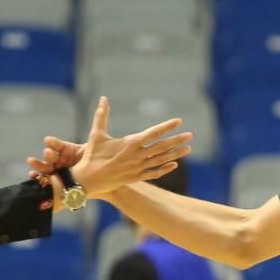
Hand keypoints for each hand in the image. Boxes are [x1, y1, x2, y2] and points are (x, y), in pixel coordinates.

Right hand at [27, 97, 192, 197]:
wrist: (88, 180)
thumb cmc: (92, 155)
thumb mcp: (97, 134)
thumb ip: (102, 115)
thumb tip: (103, 98)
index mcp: (130, 143)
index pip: (153, 133)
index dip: (167, 126)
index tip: (178, 121)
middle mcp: (137, 156)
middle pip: (161, 147)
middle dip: (177, 140)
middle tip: (190, 135)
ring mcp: (137, 168)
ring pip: (160, 160)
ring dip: (175, 154)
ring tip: (188, 149)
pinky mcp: (135, 178)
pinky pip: (154, 173)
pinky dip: (164, 169)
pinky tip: (174, 165)